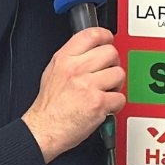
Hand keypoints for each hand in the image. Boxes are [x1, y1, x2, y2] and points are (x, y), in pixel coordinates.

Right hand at [22, 27, 124, 161]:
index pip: (91, 35)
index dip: (105, 36)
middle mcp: (76, 69)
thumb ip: (72, 58)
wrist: (44, 129)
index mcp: (64, 59)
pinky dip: (116, 105)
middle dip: (113, 64)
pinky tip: (105, 106)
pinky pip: (120, 97)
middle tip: (107, 74)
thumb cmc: (49, 106)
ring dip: (115, 85)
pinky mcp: (98, 102)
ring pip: (119, 74)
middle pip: (111, 53)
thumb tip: (92, 50)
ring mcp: (88, 85)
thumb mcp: (53, 71)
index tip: (109, 41)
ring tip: (104, 92)